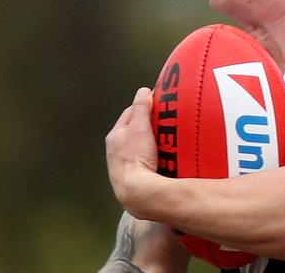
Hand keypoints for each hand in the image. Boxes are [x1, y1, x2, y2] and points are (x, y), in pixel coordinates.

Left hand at [106, 88, 158, 216]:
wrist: (136, 193)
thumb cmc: (135, 159)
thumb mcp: (139, 126)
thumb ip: (141, 107)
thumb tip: (143, 91)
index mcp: (115, 135)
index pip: (131, 112)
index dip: (145, 105)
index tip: (160, 102)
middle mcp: (117, 150)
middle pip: (138, 130)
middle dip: (152, 125)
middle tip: (168, 122)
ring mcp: (126, 164)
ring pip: (143, 146)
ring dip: (155, 142)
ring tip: (169, 142)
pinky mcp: (136, 176)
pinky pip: (149, 160)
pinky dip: (157, 157)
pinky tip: (166, 159)